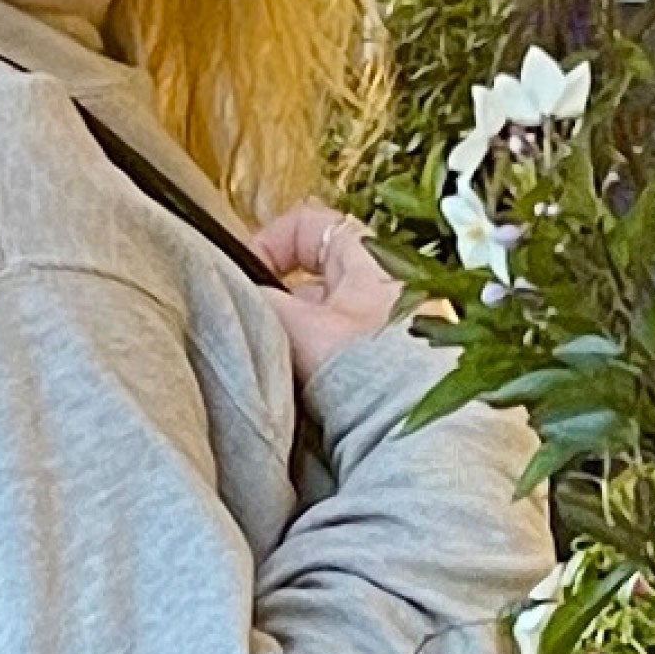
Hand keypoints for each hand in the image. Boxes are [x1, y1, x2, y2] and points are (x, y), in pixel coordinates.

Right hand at [251, 203, 399, 380]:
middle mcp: (384, 285)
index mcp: (371, 259)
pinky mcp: (385, 362)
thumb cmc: (370, 371)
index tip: (247, 274)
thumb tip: (237, 294)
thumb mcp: (303, 329)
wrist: (417, 429)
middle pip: (312, 276)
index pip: (310, 223)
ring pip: (321, 316)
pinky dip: (314, 360)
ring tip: (280, 361)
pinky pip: (336, 349)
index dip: (271, 240)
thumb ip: (263, 305)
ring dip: (294, 334)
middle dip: (280, 301)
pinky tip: (301, 384)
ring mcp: (387, 325)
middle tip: (261, 327)